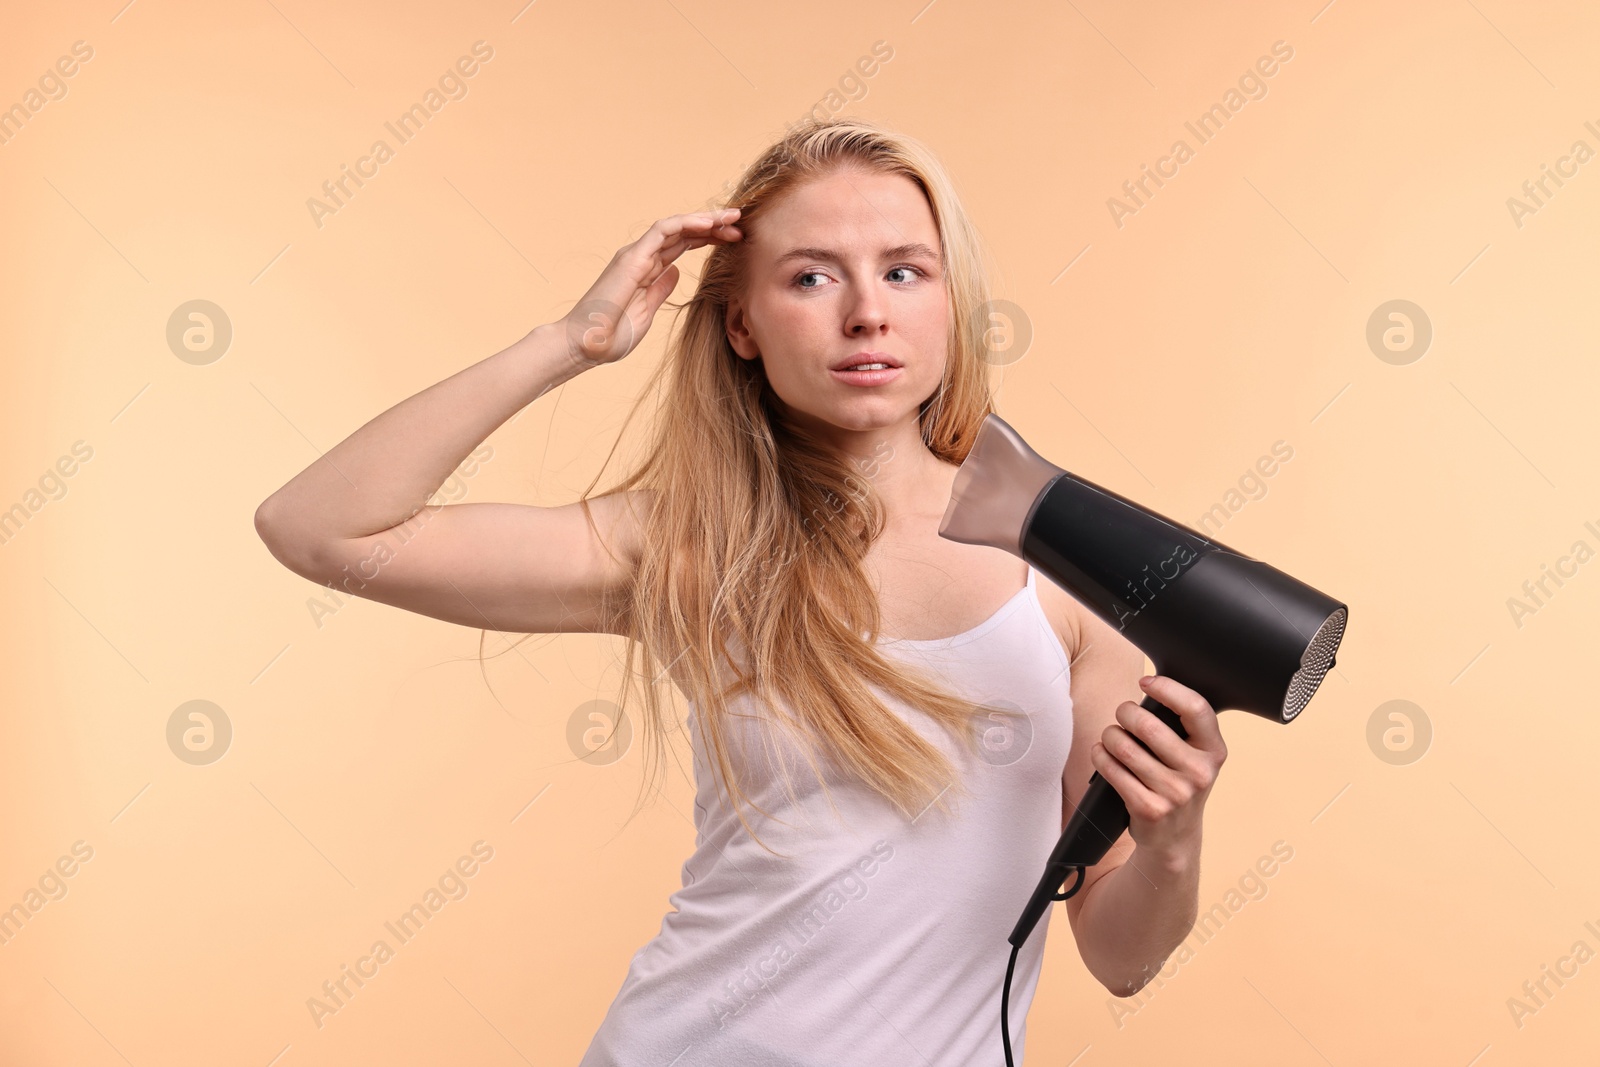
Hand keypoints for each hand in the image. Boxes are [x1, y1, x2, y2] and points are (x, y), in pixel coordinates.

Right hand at [559, 208, 742, 367]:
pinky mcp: (632, 257)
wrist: (586, 345)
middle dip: (713, 225)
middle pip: (683, 232)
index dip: (709, 238)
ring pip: (676, 226)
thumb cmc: (611, 335)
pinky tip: (708, 223)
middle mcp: (642, 257)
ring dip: (704, 219)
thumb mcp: (646, 312)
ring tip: (731, 218)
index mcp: (647, 270)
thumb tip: (676, 273)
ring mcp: (636, 255)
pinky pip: (662, 231)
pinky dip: (686, 223)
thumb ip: (660, 290)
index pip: (682, 245)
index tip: (735, 239)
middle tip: (740, 221)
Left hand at [1089, 674, 1226, 863]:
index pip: (1195, 708)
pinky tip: (1102, 754)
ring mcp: (1175, 793)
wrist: (1175, 837)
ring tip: (1111, 737)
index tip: (1146, 682)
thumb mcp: (1195, 756)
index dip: (1167, 689)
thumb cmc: (1179, 784)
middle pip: (1149, 726)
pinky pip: (1113, 770)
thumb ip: (1182, 728)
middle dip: (1125, 713)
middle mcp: (1199, 772)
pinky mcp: (1149, 809)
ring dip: (1109, 735)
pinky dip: (1100, 756)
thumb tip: (1149, 690)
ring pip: (1124, 746)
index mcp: (1214, 751)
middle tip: (1122, 715)